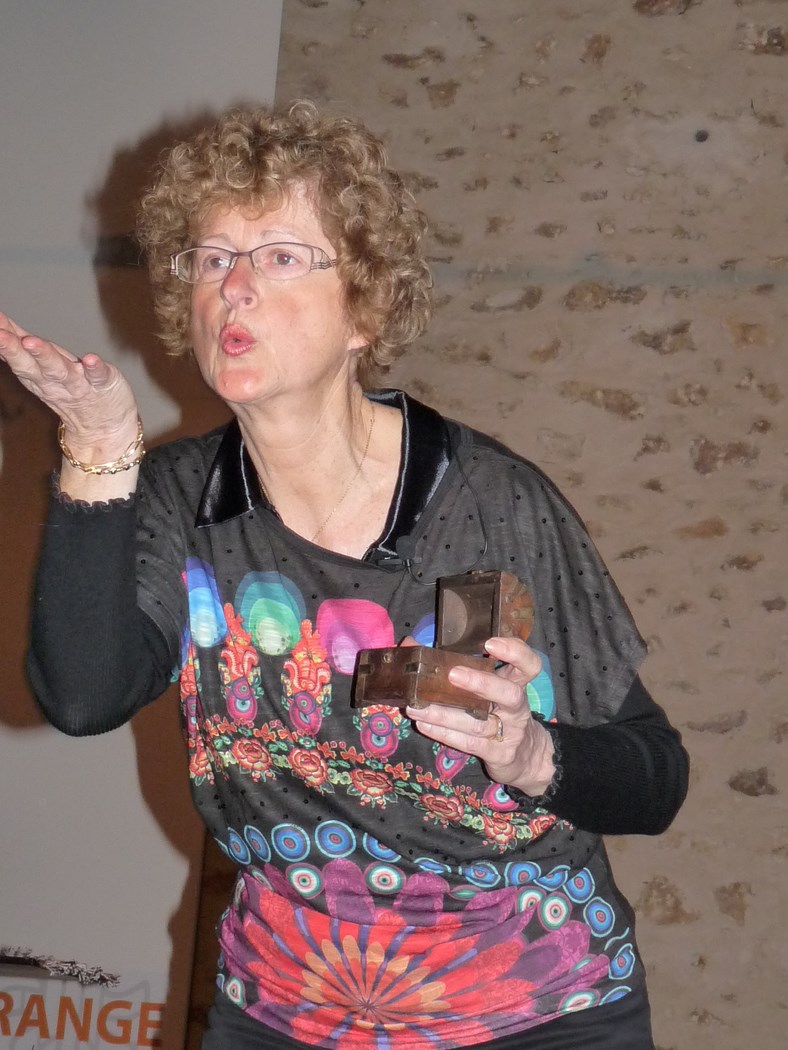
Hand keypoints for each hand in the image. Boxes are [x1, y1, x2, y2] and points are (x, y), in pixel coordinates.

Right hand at [0, 311, 138, 454]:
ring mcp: (78, 384)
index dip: (3, 341)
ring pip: (58, 370)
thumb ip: (22, 348)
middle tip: (0, 336)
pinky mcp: (103, 385)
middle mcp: (53, 380)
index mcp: (37, 375)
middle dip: (13, 351)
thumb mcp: (41, 370)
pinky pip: (98, 376)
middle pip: (30, 366)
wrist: (104, 429)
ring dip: (45, 356)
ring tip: (31, 342)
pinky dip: (94, 368)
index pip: (16, 356)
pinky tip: (90, 358)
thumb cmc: (71, 392)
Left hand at [405, 636, 554, 795]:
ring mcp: (510, 732)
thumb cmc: (496, 712)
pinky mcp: (499, 755)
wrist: (524, 757)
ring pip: (480, 723)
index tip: (489, 643)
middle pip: (510, 694)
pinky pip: (471, 743)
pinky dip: (446, 734)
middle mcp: (517, 707)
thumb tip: (409, 643)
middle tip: (453, 674)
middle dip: (482, 683)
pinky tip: (425, 725)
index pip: (528, 664)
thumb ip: (455, 664)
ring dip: (446, 714)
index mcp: (515, 683)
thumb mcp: (486, 688)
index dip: (515, 651)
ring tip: (418, 707)